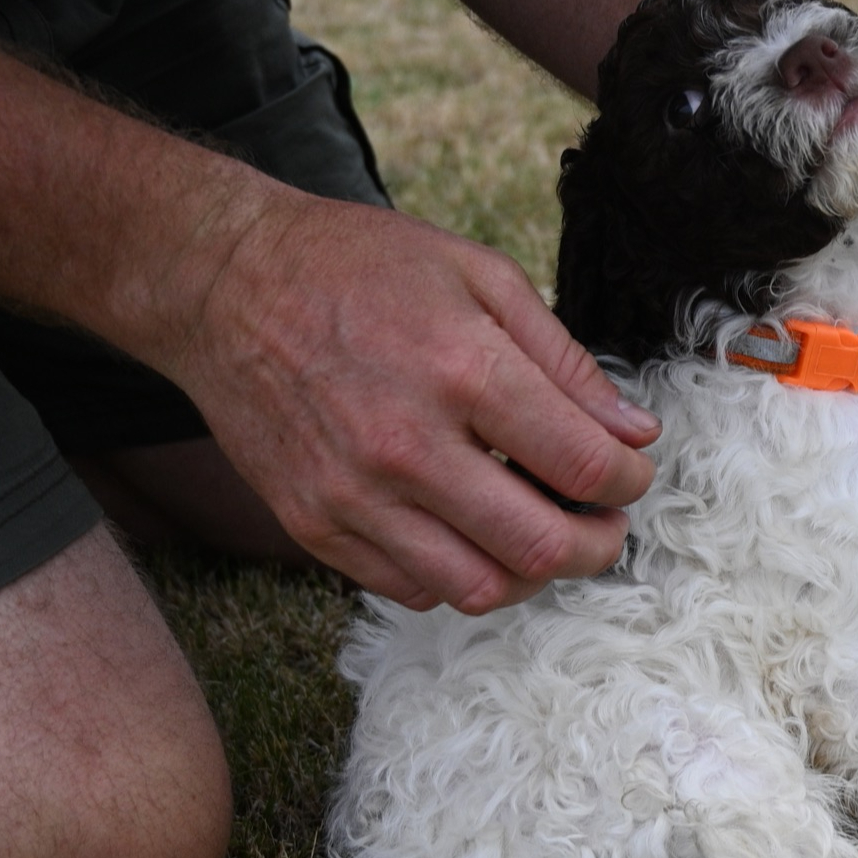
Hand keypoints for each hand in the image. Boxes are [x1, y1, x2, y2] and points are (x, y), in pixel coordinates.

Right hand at [169, 192, 659, 612]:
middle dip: (598, 544)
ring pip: (478, 589)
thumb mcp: (478, 274)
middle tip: (605, 523)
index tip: (630, 473)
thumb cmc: (356, 268)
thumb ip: (563, 360)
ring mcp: (353, 496)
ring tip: (540, 532)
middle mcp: (406, 445)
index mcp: (460, 368)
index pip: (584, 465)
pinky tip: (468, 531)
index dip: (630, 481)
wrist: (225, 285)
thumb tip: (632, 433)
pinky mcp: (312, 525)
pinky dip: (457, 575)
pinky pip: (410, 589)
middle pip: (540, 547)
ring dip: (530, 573)